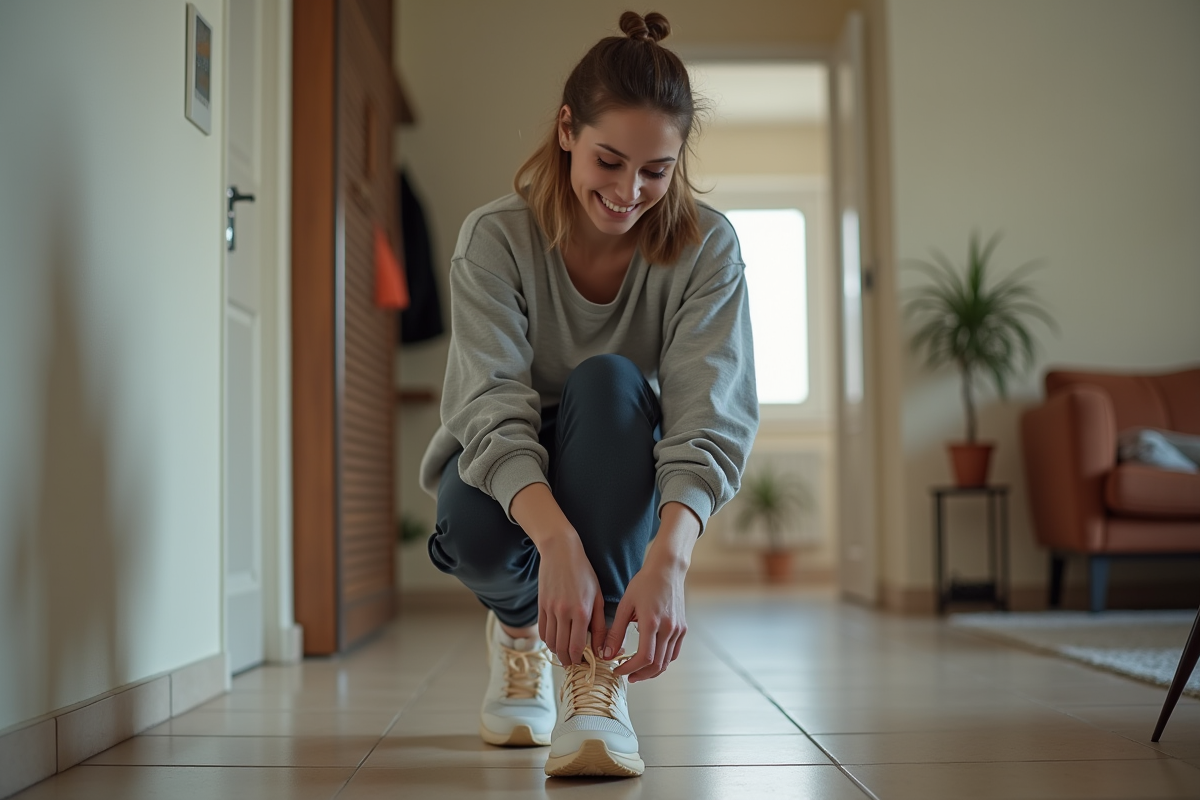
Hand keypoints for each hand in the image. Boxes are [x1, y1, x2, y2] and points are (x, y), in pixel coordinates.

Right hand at [537, 533, 606, 666]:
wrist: (560, 552)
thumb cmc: (584, 573)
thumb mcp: (597, 597)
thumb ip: (599, 625)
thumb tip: (601, 649)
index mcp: (581, 611)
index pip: (577, 646)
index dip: (579, 660)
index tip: (583, 664)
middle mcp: (564, 612)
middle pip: (562, 647)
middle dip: (568, 661)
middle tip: (574, 664)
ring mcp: (550, 609)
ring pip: (550, 642)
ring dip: (557, 652)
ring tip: (565, 654)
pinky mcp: (541, 605)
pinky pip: (542, 631)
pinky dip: (548, 641)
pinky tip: (555, 641)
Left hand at [603, 557, 686, 682]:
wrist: (667, 570)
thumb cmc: (644, 583)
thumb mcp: (625, 605)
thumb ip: (616, 632)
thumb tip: (606, 654)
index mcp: (652, 622)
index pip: (644, 658)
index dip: (629, 668)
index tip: (618, 670)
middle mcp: (668, 628)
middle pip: (657, 665)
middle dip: (640, 675)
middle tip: (627, 676)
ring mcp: (678, 630)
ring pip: (667, 662)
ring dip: (651, 671)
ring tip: (637, 671)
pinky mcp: (682, 629)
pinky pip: (673, 653)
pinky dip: (662, 661)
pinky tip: (651, 660)